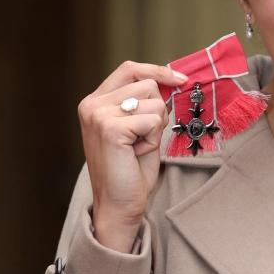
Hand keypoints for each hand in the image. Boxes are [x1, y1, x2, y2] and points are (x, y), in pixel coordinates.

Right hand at [78, 61, 186, 251]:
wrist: (120, 204)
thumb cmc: (131, 169)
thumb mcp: (139, 127)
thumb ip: (146, 103)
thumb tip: (174, 80)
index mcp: (95, 101)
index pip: (130, 69)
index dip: (157, 71)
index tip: (181, 79)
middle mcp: (92, 104)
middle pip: (148, 85)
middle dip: (157, 112)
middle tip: (142, 139)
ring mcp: (98, 114)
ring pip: (154, 102)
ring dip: (155, 128)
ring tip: (137, 147)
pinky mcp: (110, 128)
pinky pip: (153, 120)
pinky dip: (153, 139)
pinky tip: (137, 154)